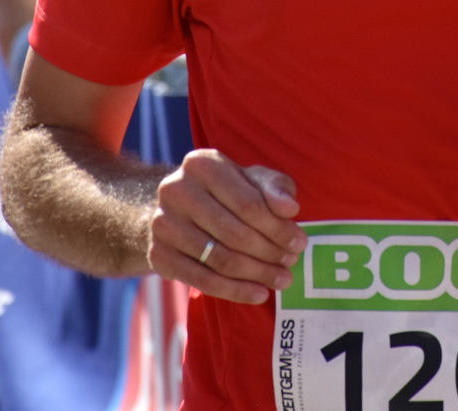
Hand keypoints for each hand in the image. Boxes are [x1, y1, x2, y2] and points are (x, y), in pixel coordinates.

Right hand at [147, 150, 305, 304]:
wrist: (178, 211)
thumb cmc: (227, 192)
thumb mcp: (253, 180)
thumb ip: (275, 188)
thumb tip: (289, 208)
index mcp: (202, 164)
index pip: (249, 203)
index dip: (278, 227)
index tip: (299, 243)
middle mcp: (176, 189)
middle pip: (235, 232)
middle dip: (270, 252)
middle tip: (291, 264)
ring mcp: (163, 224)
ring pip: (220, 259)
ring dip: (257, 274)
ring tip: (281, 279)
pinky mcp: (158, 255)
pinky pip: (202, 280)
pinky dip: (235, 291)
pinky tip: (258, 293)